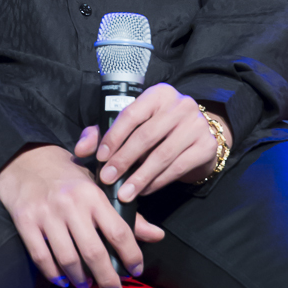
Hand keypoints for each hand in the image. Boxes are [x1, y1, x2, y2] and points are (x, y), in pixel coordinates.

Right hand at [0, 144, 164, 287]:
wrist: (26, 159)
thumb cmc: (68, 176)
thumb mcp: (98, 186)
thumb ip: (126, 213)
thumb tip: (157, 235)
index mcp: (92, 194)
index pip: (118, 230)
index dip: (130, 255)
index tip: (136, 270)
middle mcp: (70, 204)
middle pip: (93, 252)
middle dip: (107, 279)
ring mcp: (46, 214)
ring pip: (68, 259)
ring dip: (80, 279)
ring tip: (87, 285)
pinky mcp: (25, 222)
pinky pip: (41, 257)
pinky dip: (53, 274)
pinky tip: (63, 279)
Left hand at [74, 83, 232, 202]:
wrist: (197, 135)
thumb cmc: (157, 129)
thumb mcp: (131, 125)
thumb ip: (102, 133)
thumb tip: (80, 149)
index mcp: (159, 94)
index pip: (132, 114)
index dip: (114, 137)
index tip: (100, 158)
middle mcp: (180, 104)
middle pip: (147, 135)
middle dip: (124, 160)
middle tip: (108, 179)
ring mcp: (196, 124)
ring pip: (163, 154)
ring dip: (140, 177)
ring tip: (125, 193)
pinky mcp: (206, 145)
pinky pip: (178, 167)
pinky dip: (158, 182)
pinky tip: (145, 190)